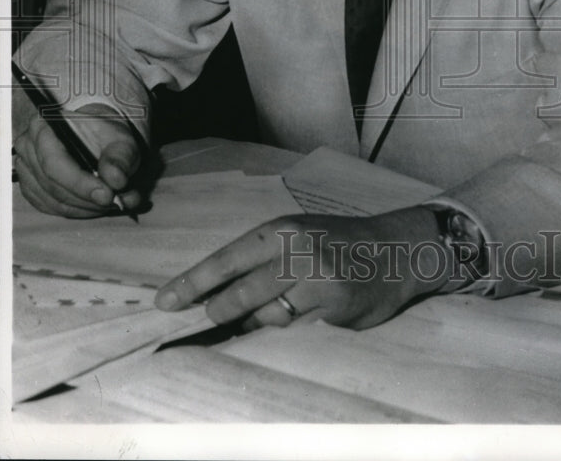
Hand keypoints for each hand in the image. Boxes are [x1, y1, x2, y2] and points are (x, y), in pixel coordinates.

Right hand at [13, 87, 143, 217]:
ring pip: (55, 201)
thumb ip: (120, 157)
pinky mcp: (32, 189)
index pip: (54, 163)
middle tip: (119, 202)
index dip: (80, 183)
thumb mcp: (120, 138)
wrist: (94, 136)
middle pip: (54, 186)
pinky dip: (80, 211)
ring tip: (117, 203)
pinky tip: (99, 205)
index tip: (107, 195)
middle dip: (89, 199)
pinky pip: (54, 208)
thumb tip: (115, 180)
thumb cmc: (105, 135)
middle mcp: (28, 148)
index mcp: (43, 127)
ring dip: (88, 207)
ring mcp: (27, 170)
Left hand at [155, 206, 453, 330]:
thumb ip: (261, 260)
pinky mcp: (333, 311)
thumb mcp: (299, 235)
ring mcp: (316, 284)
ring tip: (255, 318)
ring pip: (264, 318)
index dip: (191, 284)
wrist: (396, 250)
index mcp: (282, 231)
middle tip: (201, 321)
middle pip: (238, 295)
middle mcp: (296, 253)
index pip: (225, 260)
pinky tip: (294, 320)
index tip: (163, 302)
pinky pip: (294, 330)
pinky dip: (285, 330)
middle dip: (215, 312)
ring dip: (251, 325)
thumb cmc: (339, 241)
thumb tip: (213, 293)